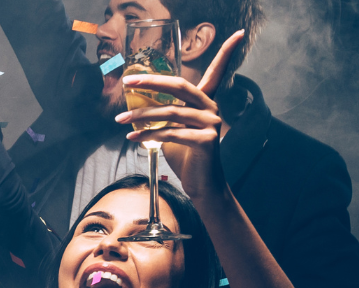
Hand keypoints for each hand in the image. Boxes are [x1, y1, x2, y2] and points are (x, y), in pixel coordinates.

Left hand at [117, 30, 246, 199]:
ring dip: (141, 115)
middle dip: (151, 82)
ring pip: (170, 112)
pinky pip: (171, 132)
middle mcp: (211, 108)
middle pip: (180, 86)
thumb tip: (134, 105)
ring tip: (120, 119)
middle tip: (127, 82)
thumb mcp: (172, 129)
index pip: (218, 71)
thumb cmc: (185, 155)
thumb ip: (161, 114)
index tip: (238, 33)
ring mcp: (210, 123)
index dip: (228, 51)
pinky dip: (148, 134)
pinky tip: (132, 136)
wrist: (202, 184)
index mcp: (206, 100)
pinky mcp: (206, 140)